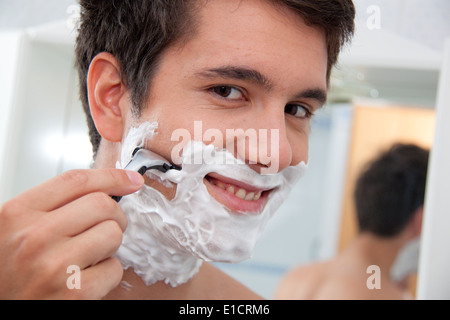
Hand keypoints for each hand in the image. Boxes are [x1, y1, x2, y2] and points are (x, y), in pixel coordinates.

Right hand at [0, 169, 143, 298]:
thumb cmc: (10, 272)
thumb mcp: (17, 228)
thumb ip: (52, 206)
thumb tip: (105, 189)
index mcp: (18, 213)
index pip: (77, 181)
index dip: (112, 176)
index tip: (131, 179)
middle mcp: (34, 236)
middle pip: (103, 204)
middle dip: (114, 216)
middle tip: (103, 228)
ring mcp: (54, 265)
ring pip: (113, 234)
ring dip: (109, 245)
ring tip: (88, 256)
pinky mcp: (74, 292)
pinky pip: (115, 269)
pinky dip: (108, 274)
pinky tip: (86, 278)